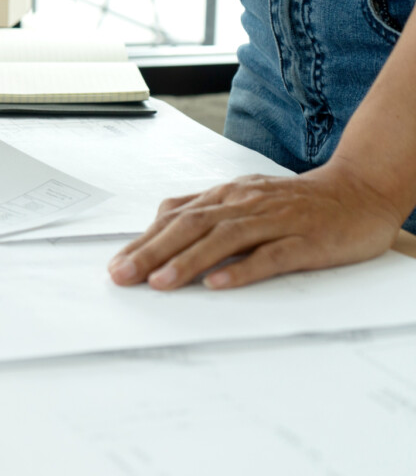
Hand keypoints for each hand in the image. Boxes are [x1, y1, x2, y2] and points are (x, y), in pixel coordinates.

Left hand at [107, 161, 405, 290]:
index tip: (117, 265)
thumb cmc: (295, 202)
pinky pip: (271, 255)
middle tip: (123, 276)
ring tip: (160, 283)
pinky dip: (243, 269)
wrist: (359, 191)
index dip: (144, 241)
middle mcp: (245, 204)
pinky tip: (219, 284)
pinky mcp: (305, 240)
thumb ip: (207, 213)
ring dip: (188, 261)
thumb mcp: (245, 200)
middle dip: (153, 252)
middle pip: (191, 226)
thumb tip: (160, 226)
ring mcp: (275, 220)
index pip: (176, 217)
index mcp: (227, 196)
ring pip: (224, 239)